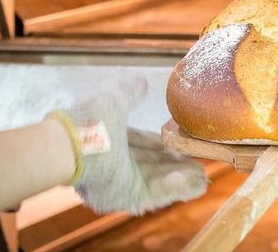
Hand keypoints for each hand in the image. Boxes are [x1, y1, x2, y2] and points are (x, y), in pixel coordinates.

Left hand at [52, 74, 206, 214]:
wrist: (73, 147)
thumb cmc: (87, 121)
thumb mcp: (113, 99)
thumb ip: (129, 91)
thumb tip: (142, 80)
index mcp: (112, 141)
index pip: (145, 144)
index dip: (165, 144)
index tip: (184, 143)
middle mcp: (116, 165)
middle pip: (154, 165)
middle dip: (178, 165)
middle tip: (201, 164)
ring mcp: (121, 183)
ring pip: (160, 182)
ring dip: (183, 179)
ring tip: (205, 178)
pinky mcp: (127, 197)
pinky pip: (158, 194)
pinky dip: (177, 188)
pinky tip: (197, 183)